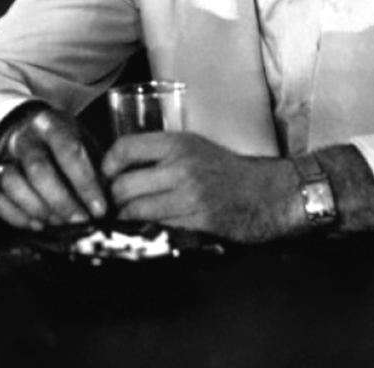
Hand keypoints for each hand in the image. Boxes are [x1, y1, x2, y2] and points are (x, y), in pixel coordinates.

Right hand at [0, 107, 109, 229]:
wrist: (25, 126)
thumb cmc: (62, 141)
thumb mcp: (82, 141)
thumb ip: (94, 168)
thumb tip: (109, 202)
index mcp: (52, 125)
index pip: (68, 150)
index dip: (85, 182)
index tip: (99, 208)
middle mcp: (25, 138)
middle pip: (38, 169)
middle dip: (61, 200)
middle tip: (79, 221)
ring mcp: (5, 156)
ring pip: (13, 182)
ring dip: (38, 208)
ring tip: (58, 223)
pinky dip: (17, 215)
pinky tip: (37, 224)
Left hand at [102, 132, 300, 242]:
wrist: (268, 193)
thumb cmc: (226, 170)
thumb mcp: (193, 147)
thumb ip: (159, 153)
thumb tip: (118, 167)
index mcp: (176, 143)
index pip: (124, 149)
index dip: (106, 165)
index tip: (105, 176)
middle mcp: (180, 167)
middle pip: (122, 186)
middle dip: (113, 199)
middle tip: (113, 204)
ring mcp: (188, 196)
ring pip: (135, 211)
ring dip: (126, 218)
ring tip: (126, 218)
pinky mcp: (197, 222)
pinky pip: (157, 227)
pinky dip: (147, 230)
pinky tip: (148, 229)